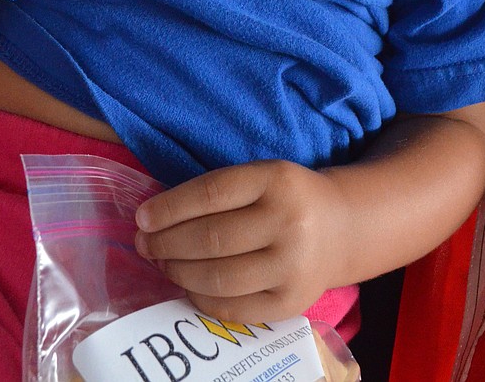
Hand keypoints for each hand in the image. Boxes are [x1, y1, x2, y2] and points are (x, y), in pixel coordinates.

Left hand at [134, 160, 344, 322]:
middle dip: (166, 243)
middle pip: (211, 238)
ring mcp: (291, 267)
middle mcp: (288, 222)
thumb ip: (218, 193)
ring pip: (218, 277)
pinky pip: (233, 308)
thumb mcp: (262, 176)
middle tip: (143, 244)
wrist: (342, 228)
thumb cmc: (288, 198)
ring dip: (178, 272)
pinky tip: (187, 286)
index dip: (170, 208)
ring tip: (161, 264)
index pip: (211, 194)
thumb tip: (155, 219)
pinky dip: (201, 299)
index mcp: (276, 179)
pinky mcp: (291, 303)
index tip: (142, 217)